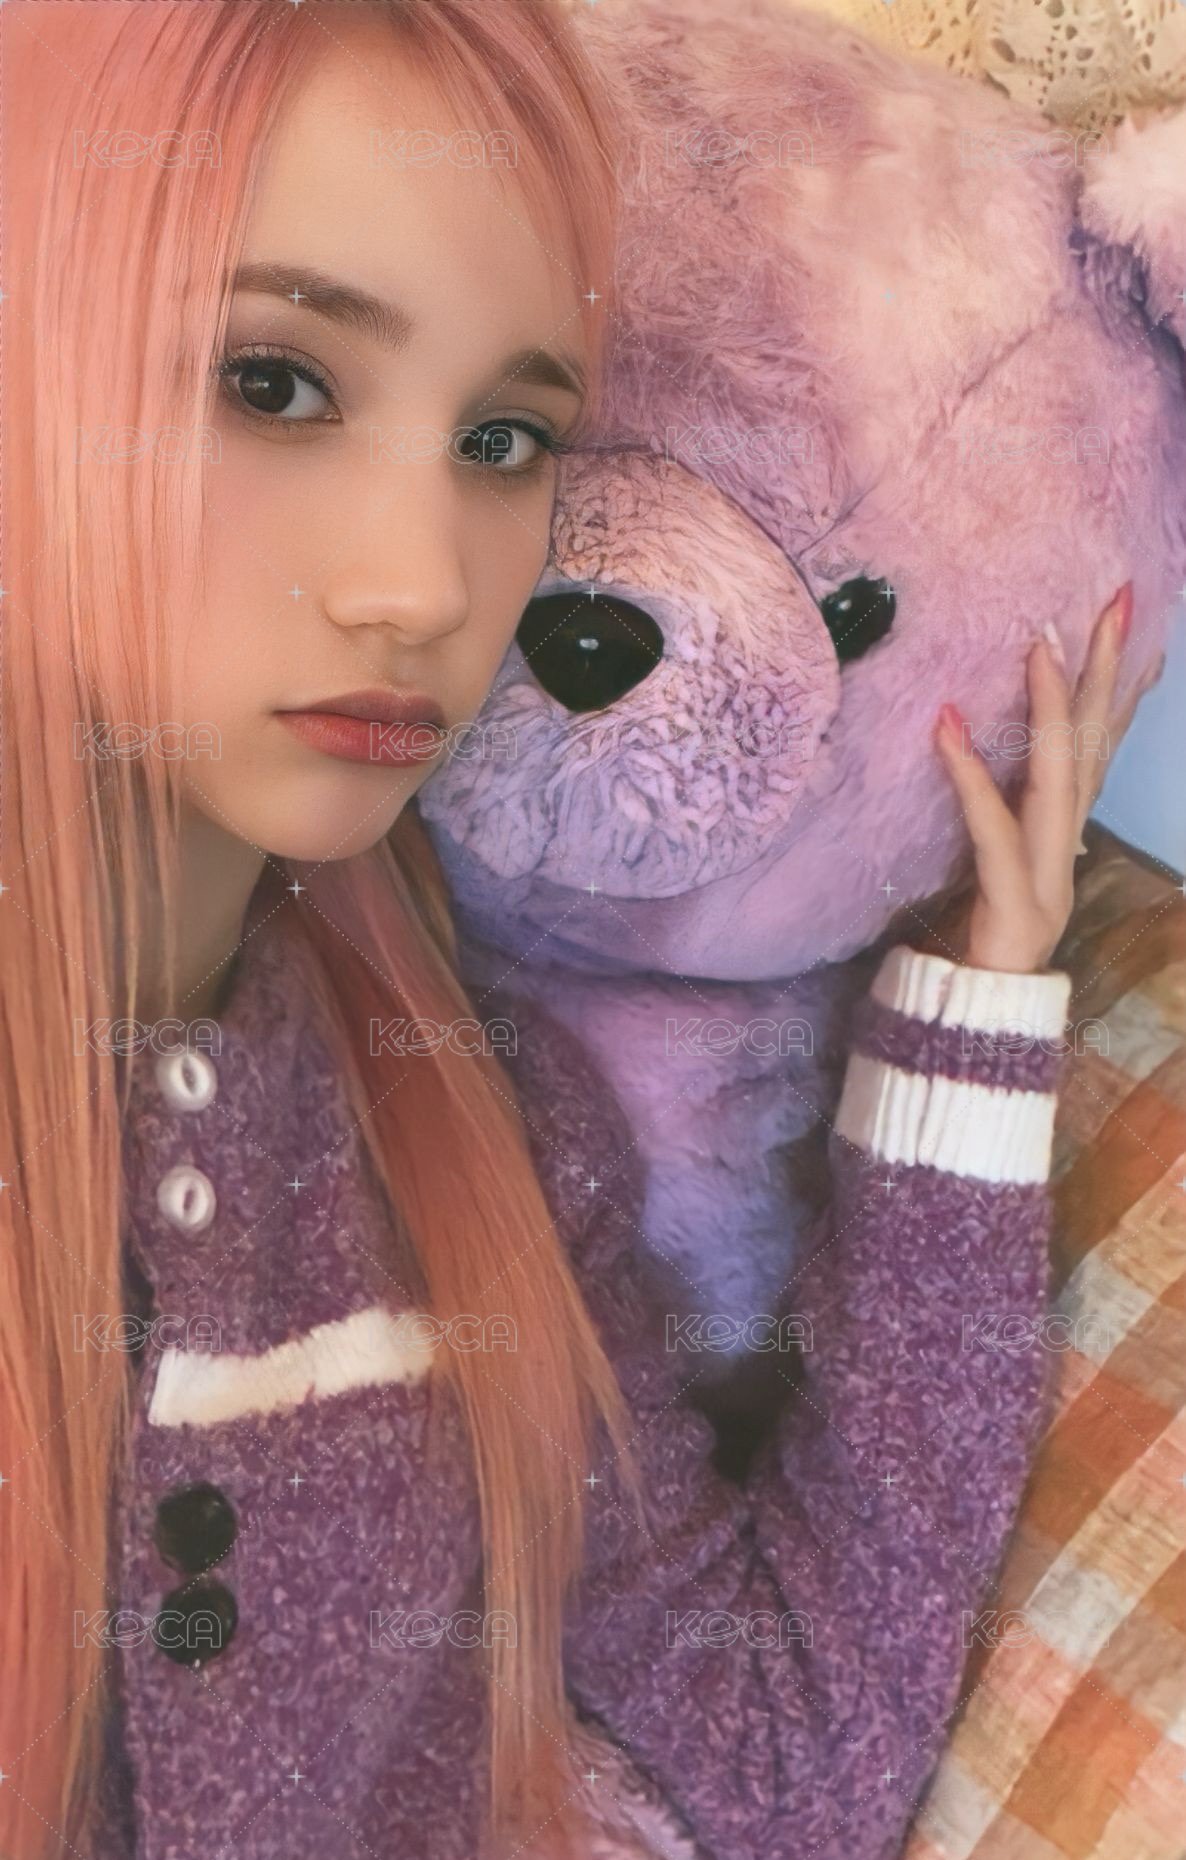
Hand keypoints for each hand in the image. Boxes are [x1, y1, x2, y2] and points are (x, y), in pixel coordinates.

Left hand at [932, 583, 1154, 973]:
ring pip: (1059, 772)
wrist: (995, 997)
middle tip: (1116, 602)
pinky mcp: (1012, 890)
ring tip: (1041, 645)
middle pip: (1095, 740)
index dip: (1116, 674)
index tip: (1121, 609)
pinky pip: (990, 823)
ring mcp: (1047, 861)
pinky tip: (947, 725)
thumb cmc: (994, 917)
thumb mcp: (1009, 842)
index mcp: (1069, 818)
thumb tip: (1003, 733)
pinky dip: (969, 773)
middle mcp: (1069, 831)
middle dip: (1106, 668)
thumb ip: (1011, 789)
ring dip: (1052, 706)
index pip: (1100, 734)